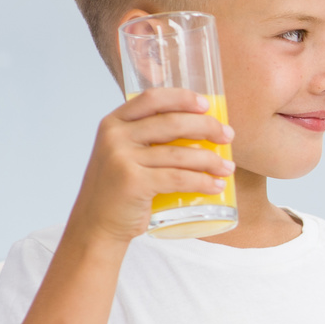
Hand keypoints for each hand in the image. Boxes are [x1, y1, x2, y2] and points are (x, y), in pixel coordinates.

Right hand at [66, 88, 234, 243]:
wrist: (96, 225)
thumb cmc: (119, 190)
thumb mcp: (123, 154)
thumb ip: (146, 138)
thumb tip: (199, 129)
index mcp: (113, 123)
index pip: (152, 98)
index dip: (183, 98)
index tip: (207, 105)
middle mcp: (115, 136)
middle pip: (172, 122)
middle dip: (207, 127)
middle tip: (228, 136)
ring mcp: (122, 159)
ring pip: (180, 153)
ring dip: (211, 159)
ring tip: (227, 167)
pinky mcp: (133, 183)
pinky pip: (178, 178)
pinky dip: (202, 182)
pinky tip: (216, 185)